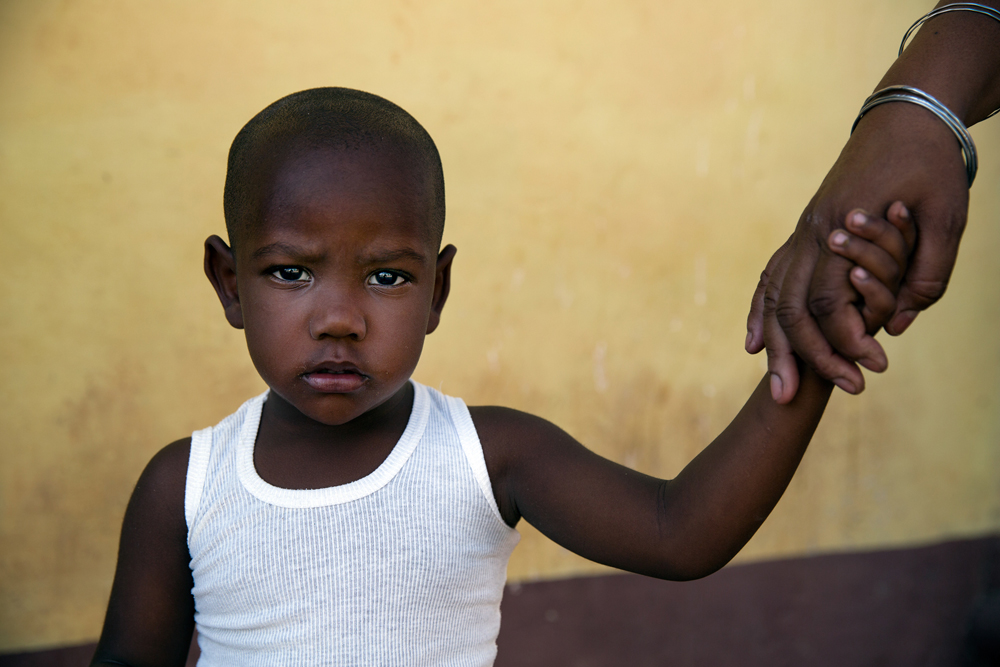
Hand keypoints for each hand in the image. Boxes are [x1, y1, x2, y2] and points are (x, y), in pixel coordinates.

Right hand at [745, 103, 968, 402]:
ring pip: (772, 296)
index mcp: (842, 226)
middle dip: (798, 357)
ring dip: (772, 344)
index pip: (829, 300)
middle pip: (790, 306)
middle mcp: (811, 233)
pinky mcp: (802, 232)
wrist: (905, 114)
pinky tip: (752, 342)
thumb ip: (928, 272)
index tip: (872, 369)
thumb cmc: (929, 162)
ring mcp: (802, 232)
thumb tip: (901, 324)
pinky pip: (769, 277)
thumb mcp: (947, 216)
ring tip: (776, 387)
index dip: (846, 340)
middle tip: (802, 399)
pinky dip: (759, 312)